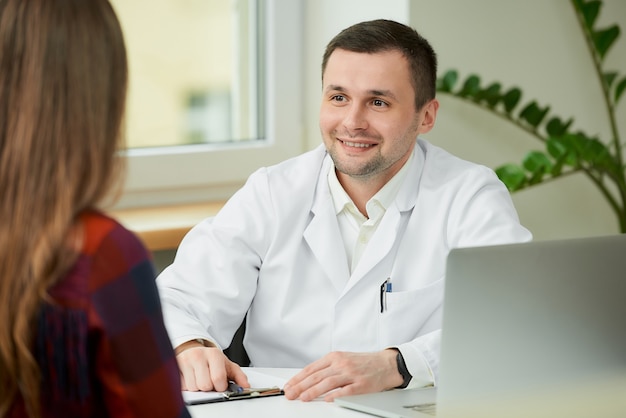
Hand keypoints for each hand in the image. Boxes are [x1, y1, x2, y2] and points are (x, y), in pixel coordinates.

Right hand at [175, 340, 248, 391]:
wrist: (194, 350)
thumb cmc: (211, 360)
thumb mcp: (227, 365)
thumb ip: (238, 376)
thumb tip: (245, 387)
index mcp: (214, 354)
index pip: (218, 379)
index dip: (220, 386)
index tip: (220, 384)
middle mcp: (198, 355)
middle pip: (205, 385)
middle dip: (208, 387)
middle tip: (209, 380)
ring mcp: (185, 360)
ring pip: (193, 388)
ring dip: (197, 387)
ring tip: (199, 378)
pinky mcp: (175, 366)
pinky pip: (182, 386)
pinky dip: (187, 386)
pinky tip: (191, 378)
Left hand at [283, 349, 402, 401]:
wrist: (386, 364)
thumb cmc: (364, 363)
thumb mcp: (343, 359)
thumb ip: (327, 367)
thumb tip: (308, 379)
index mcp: (335, 357)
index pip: (311, 368)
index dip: (298, 378)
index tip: (289, 385)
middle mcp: (341, 364)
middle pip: (317, 376)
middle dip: (301, 386)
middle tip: (290, 394)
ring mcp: (351, 374)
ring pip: (328, 382)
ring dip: (313, 391)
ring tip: (303, 398)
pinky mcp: (361, 384)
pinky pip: (346, 390)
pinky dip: (335, 395)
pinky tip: (326, 399)